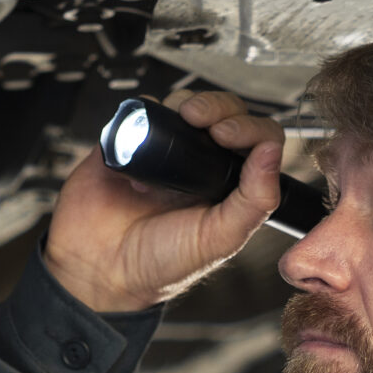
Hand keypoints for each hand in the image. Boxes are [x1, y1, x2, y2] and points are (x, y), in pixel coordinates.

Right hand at [45, 90, 283, 312]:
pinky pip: (143, 111)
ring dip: (186, 103)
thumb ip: (254, 200)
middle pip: (225, 112)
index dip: (248, 127)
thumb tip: (272, 151)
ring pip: (186, 104)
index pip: (257, 140)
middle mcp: (201, 164)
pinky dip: (146, 113)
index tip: (227, 135)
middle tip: (202, 120)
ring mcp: (166, 151)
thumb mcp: (220, 239)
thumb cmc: (160, 264)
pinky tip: (143, 144)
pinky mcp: (131, 142)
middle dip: (218, 106)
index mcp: (229, 185)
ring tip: (177, 125)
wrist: (101, 269)